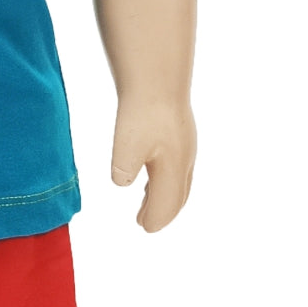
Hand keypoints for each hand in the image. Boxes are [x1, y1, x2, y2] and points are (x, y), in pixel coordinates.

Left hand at [111, 99, 196, 231]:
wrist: (158, 77)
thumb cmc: (143, 112)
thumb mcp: (127, 145)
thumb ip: (124, 169)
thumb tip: (122, 183)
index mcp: (173, 170)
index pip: (166, 204)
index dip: (156, 218)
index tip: (145, 229)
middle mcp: (184, 161)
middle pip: (177, 196)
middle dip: (163, 211)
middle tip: (146, 223)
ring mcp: (185, 146)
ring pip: (178, 180)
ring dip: (163, 196)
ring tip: (146, 204)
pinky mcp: (180, 132)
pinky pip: (175, 165)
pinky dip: (165, 178)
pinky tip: (152, 171)